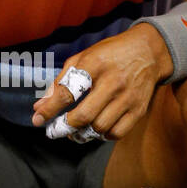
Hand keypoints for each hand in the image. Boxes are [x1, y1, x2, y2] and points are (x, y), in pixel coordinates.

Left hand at [32, 25, 171, 141]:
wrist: (148, 51)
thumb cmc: (110, 54)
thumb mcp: (83, 57)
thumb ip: (60, 81)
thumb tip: (39, 107)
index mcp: (95, 64)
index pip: (68, 92)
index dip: (50, 109)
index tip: (37, 120)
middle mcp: (113, 81)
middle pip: (84, 115)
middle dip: (64, 127)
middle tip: (55, 130)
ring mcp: (128, 97)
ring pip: (99, 127)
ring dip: (82, 134)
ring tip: (74, 131)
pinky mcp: (139, 109)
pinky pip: (117, 132)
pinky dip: (102, 136)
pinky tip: (95, 129)